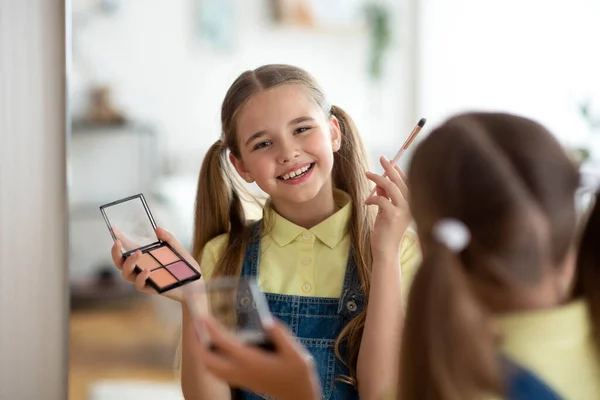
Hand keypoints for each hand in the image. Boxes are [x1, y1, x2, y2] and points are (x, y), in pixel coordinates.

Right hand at [111, 227, 202, 301]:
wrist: (195, 285)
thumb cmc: (185, 267)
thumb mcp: (178, 250)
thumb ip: (169, 239)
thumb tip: (157, 229)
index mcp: (146, 257)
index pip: (128, 247)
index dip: (119, 238)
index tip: (113, 228)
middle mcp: (141, 267)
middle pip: (120, 262)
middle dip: (115, 253)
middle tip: (118, 242)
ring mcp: (144, 279)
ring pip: (126, 273)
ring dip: (129, 262)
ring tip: (138, 253)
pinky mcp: (150, 288)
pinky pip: (139, 285)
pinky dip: (141, 277)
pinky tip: (147, 270)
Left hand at [195, 316, 320, 399]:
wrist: (298, 397)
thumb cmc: (298, 375)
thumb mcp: (296, 354)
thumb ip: (281, 335)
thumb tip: (267, 320)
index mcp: (252, 361)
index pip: (224, 344)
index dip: (211, 329)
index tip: (202, 316)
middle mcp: (241, 371)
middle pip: (208, 360)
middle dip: (198, 342)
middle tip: (197, 324)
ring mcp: (240, 377)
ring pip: (210, 368)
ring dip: (202, 352)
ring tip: (203, 334)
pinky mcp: (242, 381)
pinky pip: (217, 372)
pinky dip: (210, 360)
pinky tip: (216, 349)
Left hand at [365, 156, 411, 260]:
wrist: (386, 251)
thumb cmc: (386, 232)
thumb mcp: (386, 211)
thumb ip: (386, 197)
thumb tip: (380, 182)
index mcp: (412, 204)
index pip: (408, 182)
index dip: (399, 171)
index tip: (390, 162)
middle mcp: (411, 206)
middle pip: (401, 181)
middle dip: (390, 168)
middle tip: (382, 158)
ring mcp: (404, 211)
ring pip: (391, 187)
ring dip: (378, 178)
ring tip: (367, 173)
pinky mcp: (393, 216)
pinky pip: (381, 199)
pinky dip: (372, 198)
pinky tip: (367, 203)